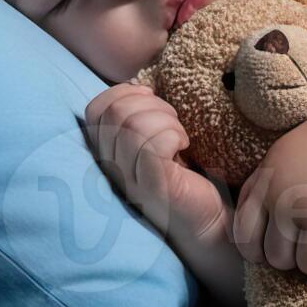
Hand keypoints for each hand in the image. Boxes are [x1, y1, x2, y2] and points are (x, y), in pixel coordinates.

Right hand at [82, 83, 231, 250]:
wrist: (211, 220)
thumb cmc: (187, 175)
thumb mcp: (157, 139)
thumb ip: (141, 116)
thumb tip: (140, 86)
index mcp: (109, 152)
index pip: (95, 109)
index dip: (124, 94)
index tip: (153, 101)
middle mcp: (112, 168)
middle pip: (115, 112)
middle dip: (151, 105)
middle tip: (174, 123)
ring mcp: (130, 180)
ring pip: (133, 125)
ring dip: (166, 120)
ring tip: (181, 137)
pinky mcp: (153, 188)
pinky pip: (153, 145)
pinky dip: (174, 135)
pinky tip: (184, 148)